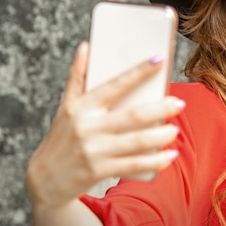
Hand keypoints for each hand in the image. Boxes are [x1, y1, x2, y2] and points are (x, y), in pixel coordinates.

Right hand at [26, 41, 183, 210]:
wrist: (46, 180)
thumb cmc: (62, 138)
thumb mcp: (66, 107)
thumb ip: (77, 77)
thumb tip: (86, 45)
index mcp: (82, 106)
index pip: (115, 84)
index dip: (139, 72)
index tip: (160, 59)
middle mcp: (87, 126)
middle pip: (133, 115)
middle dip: (160, 108)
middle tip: (179, 104)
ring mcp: (93, 150)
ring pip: (136, 141)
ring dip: (161, 135)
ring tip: (174, 130)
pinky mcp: (98, 170)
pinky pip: (133, 164)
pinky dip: (154, 161)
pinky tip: (169, 156)